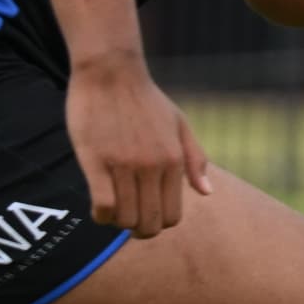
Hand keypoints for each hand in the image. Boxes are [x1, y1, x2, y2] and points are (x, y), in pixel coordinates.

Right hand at [65, 55, 211, 239]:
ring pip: (125, 218)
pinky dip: (100, 215)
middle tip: (128, 222)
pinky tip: (98, 209)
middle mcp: (153, 166)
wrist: (112, 72)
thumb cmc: (146, 99)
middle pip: (149, 223)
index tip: (147, 217)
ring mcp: (125, 164)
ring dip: (117, 223)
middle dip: (139, 231)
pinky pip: (103, 204)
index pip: (173, 216)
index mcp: (174, 160)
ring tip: (112, 212)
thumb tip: (207, 193)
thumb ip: (195, 159)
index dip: (159, 224)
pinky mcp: (96, 160)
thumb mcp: (180, 125)